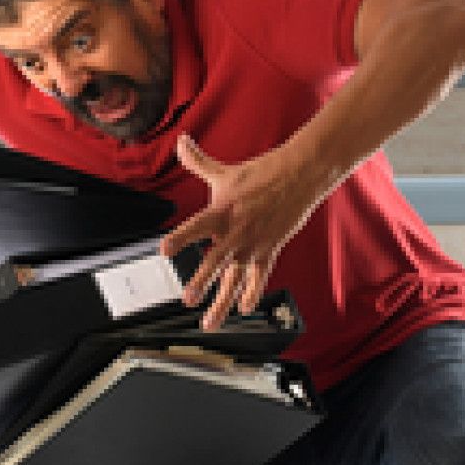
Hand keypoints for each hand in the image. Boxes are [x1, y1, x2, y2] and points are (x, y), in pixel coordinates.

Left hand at [161, 134, 325, 329]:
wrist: (299, 176)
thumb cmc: (261, 173)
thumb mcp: (224, 170)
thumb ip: (198, 161)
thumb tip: (181, 142)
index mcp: (221, 211)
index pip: (195, 227)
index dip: (180, 238)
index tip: (165, 250)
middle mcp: (236, 232)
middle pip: (216, 260)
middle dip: (202, 281)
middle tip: (188, 299)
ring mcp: (254, 244)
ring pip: (236, 278)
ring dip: (222, 301)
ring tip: (210, 322)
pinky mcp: (269, 250)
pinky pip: (259, 277)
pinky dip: (252, 293)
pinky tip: (243, 308)